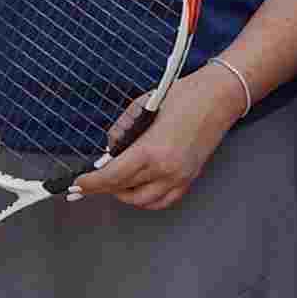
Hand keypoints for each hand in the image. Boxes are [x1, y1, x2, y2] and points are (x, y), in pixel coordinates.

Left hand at [72, 62, 237, 212]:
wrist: (218, 98)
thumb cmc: (184, 96)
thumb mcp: (142, 107)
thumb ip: (122, 131)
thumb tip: (110, 150)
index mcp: (151, 150)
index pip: (112, 176)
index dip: (91, 183)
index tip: (78, 185)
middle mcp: (165, 169)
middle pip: (123, 190)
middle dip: (103, 188)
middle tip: (90, 183)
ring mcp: (179, 177)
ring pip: (142, 201)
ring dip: (124, 194)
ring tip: (114, 183)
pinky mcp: (189, 179)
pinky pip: (162, 201)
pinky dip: (146, 199)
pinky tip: (137, 189)